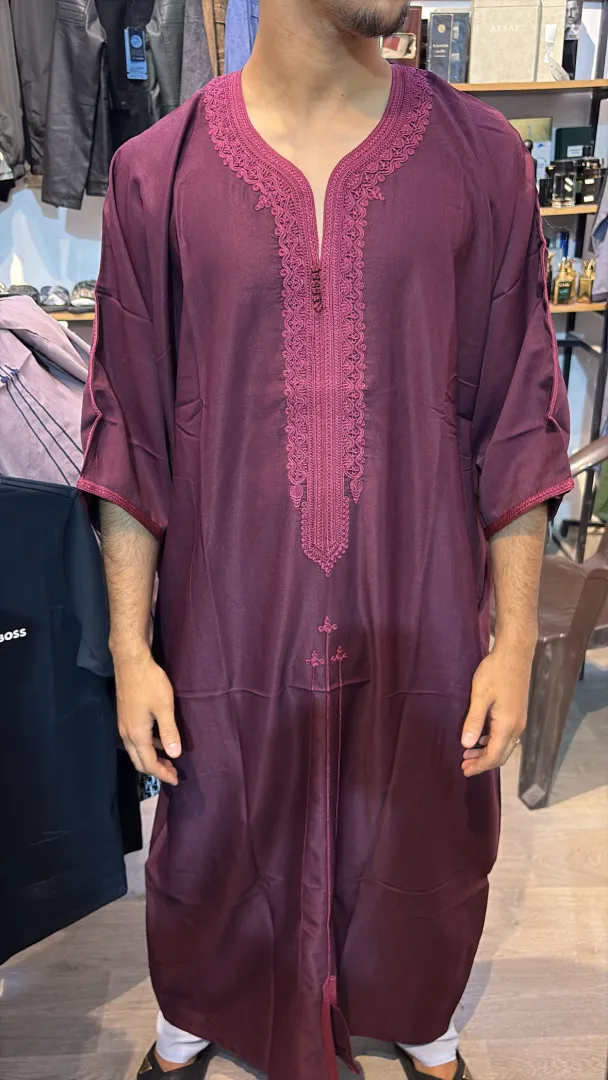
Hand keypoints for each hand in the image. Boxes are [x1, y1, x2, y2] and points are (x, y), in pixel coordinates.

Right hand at [114, 648, 180, 785]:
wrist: (130, 661)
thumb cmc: (149, 682)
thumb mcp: (164, 707)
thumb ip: (169, 732)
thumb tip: (175, 755)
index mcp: (136, 734)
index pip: (149, 764)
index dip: (163, 774)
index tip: (177, 779)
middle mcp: (126, 734)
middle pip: (139, 762)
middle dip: (156, 769)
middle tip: (173, 772)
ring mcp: (123, 725)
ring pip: (136, 751)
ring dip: (151, 757)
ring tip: (169, 758)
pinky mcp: (124, 717)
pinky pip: (134, 740)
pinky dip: (147, 746)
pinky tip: (159, 739)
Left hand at [461, 644, 531, 777]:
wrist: (515, 654)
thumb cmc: (496, 672)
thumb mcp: (480, 696)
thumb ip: (474, 721)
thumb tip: (466, 744)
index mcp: (507, 725)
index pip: (494, 756)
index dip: (479, 766)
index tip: (465, 771)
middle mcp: (517, 727)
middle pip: (501, 755)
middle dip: (483, 763)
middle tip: (464, 766)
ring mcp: (519, 720)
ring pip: (505, 746)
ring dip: (487, 752)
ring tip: (469, 753)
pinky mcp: (517, 713)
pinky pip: (507, 736)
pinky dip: (493, 742)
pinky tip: (481, 737)